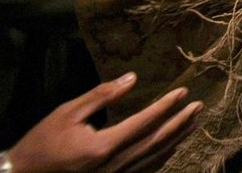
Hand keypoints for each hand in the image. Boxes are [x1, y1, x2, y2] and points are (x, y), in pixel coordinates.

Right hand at [6, 72, 202, 172]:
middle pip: (157, 141)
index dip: (166, 106)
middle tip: (199, 106)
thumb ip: (103, 95)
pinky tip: (171, 146)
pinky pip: (145, 170)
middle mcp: (115, 166)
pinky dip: (162, 157)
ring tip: (193, 123)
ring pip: (155, 158)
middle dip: (180, 122)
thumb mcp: (69, 113)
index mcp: (104, 146)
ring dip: (176, 139)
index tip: (183, 92)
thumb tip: (132, 78)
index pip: (145, 122)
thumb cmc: (42, 143)